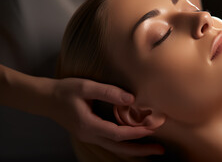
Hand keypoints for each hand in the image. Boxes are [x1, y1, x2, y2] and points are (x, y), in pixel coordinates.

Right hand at [49, 78, 163, 155]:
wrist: (45, 99)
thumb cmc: (65, 91)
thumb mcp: (86, 87)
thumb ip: (109, 92)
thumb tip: (131, 99)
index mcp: (89, 125)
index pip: (118, 133)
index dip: (136, 132)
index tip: (153, 128)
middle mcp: (90, 135)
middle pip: (119, 148)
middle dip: (141, 150)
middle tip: (160, 150)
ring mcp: (90, 137)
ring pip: (116, 148)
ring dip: (135, 149)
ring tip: (153, 149)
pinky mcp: (90, 134)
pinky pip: (111, 143)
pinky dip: (125, 144)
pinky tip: (136, 141)